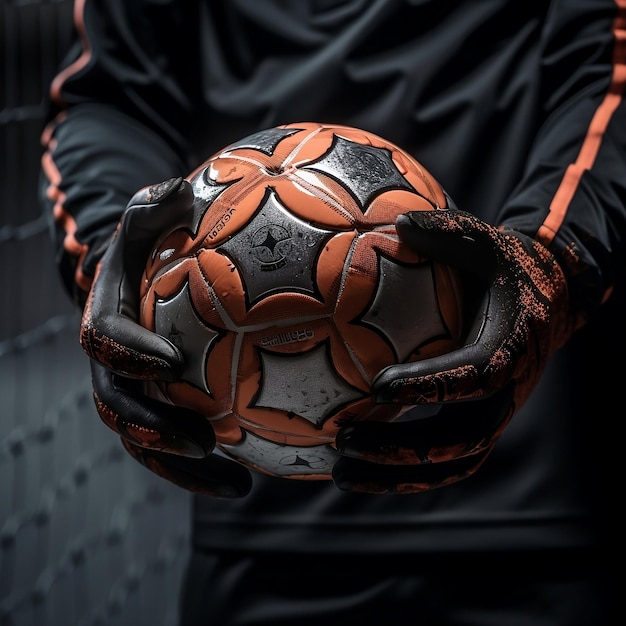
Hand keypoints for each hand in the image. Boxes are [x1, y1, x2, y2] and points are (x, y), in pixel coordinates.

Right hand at [80, 177, 251, 496]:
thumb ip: (156, 208)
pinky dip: (206, 468)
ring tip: (237, 485)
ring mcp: (135, 394)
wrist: (144, 282)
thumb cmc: (153, 248)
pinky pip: (177, 445)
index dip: (129, 354)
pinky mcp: (161, 411)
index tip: (169, 364)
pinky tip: (249, 478)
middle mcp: (114, 366)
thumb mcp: (151, 219)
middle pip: (120, 407)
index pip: (105, 340)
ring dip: (184, 467)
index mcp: (108, 319)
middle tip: (202, 442)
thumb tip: (176, 189)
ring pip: (147, 441)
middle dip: (154, 430)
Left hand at [333, 208, 572, 494]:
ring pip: (450, 464)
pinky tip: (358, 467)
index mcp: (508, 349)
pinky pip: (444, 462)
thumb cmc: (505, 270)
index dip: (431, 386)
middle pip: (459, 440)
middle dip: (403, 450)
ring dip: (397, 475)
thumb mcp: (484, 241)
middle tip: (344, 442)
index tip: (378, 386)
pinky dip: (404, 473)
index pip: (473, 377)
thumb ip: (447, 230)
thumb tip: (398, 222)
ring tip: (341, 472)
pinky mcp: (479, 424)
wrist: (545, 304)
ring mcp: (494, 415)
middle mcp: (505, 393)